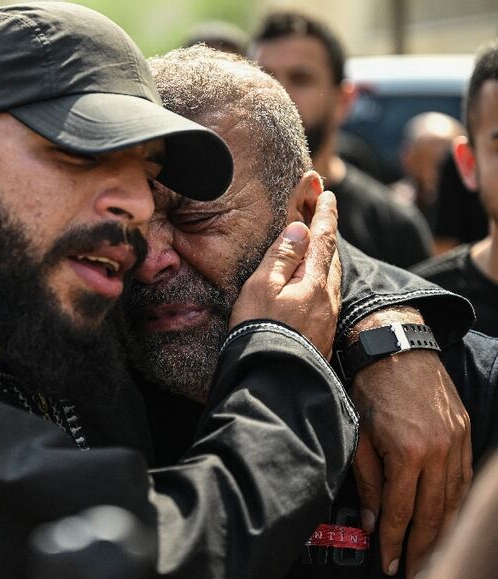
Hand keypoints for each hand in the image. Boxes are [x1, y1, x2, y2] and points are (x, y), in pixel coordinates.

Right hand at [230, 191, 340, 357]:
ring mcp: (327, 319)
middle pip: (331, 256)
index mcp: (316, 282)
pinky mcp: (321, 335)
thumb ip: (283, 256)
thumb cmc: (260, 329)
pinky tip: (308, 285)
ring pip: (329, 278)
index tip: (327, 194)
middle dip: (325, 233)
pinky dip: (318, 280)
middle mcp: (329, 298)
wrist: (271, 379)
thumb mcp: (263, 286)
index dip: (325, 214)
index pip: (324, 238)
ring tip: (312, 247)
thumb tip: (300, 228)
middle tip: (318, 214)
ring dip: (323, 258)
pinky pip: (324, 297)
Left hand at [351, 345, 471, 577]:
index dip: (396, 542)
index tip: (389, 564)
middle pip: (433, 514)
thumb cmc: (368, 389)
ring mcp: (457, 443)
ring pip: (454, 500)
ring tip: (433, 556)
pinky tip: (450, 521)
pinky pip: (465, 480)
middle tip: (415, 572)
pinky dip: (458, 504)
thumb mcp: (358, 436)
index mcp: (408, 453)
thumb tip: (374, 523)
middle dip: (423, 548)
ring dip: (444, 532)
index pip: (403, 511)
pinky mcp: (465, 434)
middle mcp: (439, 451)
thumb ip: (368, 482)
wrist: (394, 347)